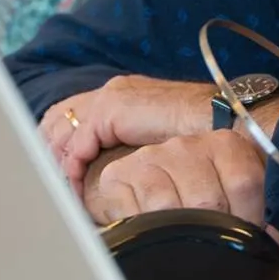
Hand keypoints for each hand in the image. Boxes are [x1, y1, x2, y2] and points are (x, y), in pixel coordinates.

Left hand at [40, 75, 219, 188]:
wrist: (227, 122)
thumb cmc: (204, 138)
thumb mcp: (160, 143)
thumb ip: (136, 149)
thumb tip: (118, 172)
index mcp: (125, 96)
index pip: (76, 114)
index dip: (62, 144)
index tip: (60, 173)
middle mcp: (115, 90)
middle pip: (61, 117)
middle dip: (51, 151)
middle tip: (52, 182)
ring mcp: (113, 96)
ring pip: (65, 128)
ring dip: (61, 160)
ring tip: (63, 188)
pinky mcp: (114, 108)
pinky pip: (80, 141)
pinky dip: (75, 165)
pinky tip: (78, 184)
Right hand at [84, 129, 269, 226]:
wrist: (144, 182)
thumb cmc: (199, 191)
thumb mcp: (238, 191)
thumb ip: (263, 207)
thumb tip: (277, 237)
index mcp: (222, 144)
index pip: (245, 183)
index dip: (251, 219)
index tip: (249, 234)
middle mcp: (184, 146)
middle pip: (209, 201)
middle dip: (216, 230)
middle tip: (214, 241)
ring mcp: (150, 160)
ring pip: (172, 210)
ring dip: (180, 233)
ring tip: (184, 237)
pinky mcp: (117, 178)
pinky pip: (137, 215)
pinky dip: (147, 232)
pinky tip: (155, 232)